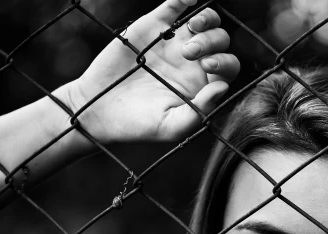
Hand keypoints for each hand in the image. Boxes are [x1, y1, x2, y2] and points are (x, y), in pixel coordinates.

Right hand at [57, 0, 238, 142]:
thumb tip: (222, 87)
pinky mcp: (153, 27)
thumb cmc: (140, 124)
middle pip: (219, 41)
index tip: (206, 66)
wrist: (100, 110)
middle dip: (212, 42)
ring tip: (193, 27)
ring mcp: (174, 42)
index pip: (227, 68)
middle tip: (189, 52)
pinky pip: (174, 7)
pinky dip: (183, 0)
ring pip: (204, 22)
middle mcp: (194, 62)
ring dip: (206, 20)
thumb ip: (200, 109)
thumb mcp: (172, 126)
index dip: (224, 63)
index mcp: (203, 84)